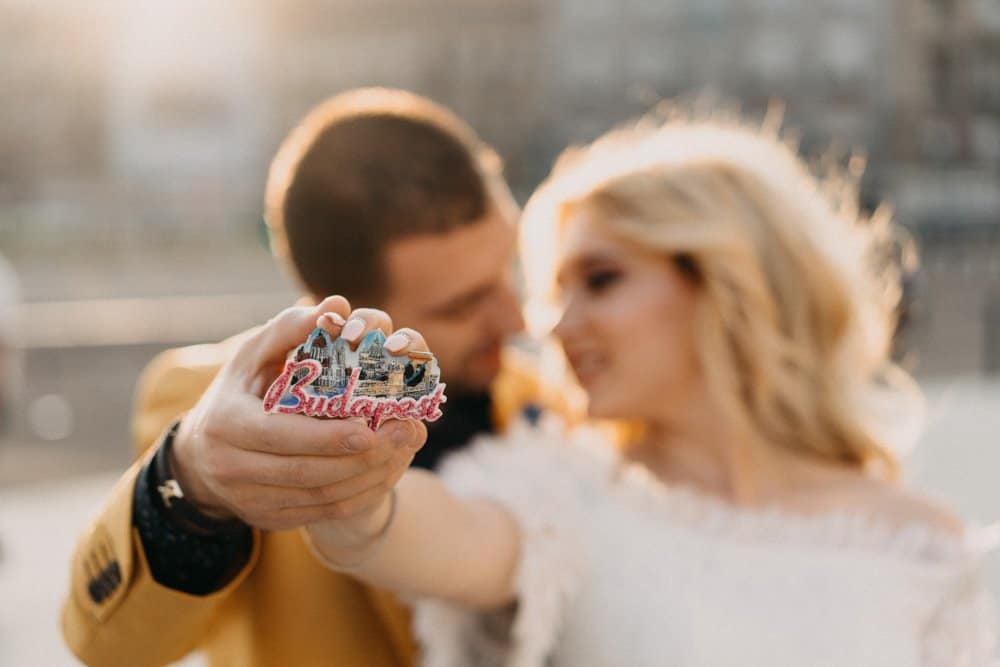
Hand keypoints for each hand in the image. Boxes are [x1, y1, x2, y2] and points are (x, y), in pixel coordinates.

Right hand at [170, 296, 426, 530]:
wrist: (201, 453)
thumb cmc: (239, 390)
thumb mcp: (253, 355)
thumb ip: (290, 329)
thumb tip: (334, 306)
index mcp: (226, 424)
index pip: (279, 435)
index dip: (325, 436)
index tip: (367, 427)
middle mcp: (232, 469)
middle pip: (306, 473)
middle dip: (359, 458)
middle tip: (403, 435)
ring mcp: (249, 500)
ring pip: (319, 499)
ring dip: (367, 478)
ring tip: (403, 450)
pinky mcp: (268, 519)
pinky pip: (321, 514)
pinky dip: (358, 495)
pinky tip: (386, 473)